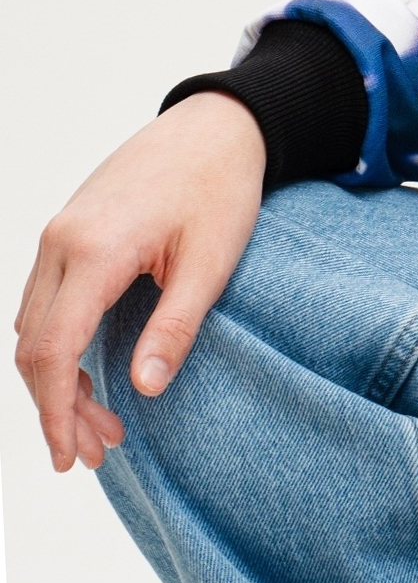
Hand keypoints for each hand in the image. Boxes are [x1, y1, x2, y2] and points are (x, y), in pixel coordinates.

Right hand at [15, 97, 267, 469]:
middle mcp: (60, 243)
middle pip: (32, 346)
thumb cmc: (220, 189)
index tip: (69, 456)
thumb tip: (141, 390)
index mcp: (93, 251)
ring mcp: (57, 235)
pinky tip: (89, 373)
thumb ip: (174, 328)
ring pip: (32, 326)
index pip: (52, 351)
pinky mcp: (66, 233)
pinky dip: (57, 345)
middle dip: (56, 407)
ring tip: (101, 424)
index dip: (54, 412)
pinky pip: (44, 302)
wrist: (214, 126)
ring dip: (57, 380)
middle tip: (96, 452)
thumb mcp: (211, 264)